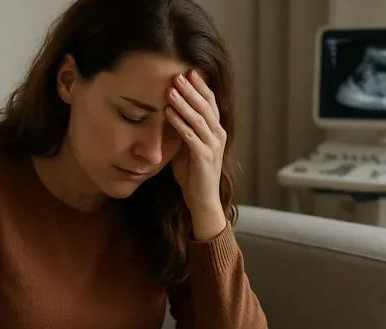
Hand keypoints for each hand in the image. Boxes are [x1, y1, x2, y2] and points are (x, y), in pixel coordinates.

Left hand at [166, 71, 227, 239]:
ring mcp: (212, 146)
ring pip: (199, 118)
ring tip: (170, 89)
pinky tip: (167, 112)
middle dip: (191, 89)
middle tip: (178, 74)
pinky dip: (179, 122)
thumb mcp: (188, 147)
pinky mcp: (204, 157)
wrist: (203, 200)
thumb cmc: (194, 174)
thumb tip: (168, 112)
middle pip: (206, 106)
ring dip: (184, 102)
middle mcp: (218, 135)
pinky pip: (190, 135)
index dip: (200, 86)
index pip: (210, 103)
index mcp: (216, 131)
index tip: (189, 71)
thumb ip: (183, 130)